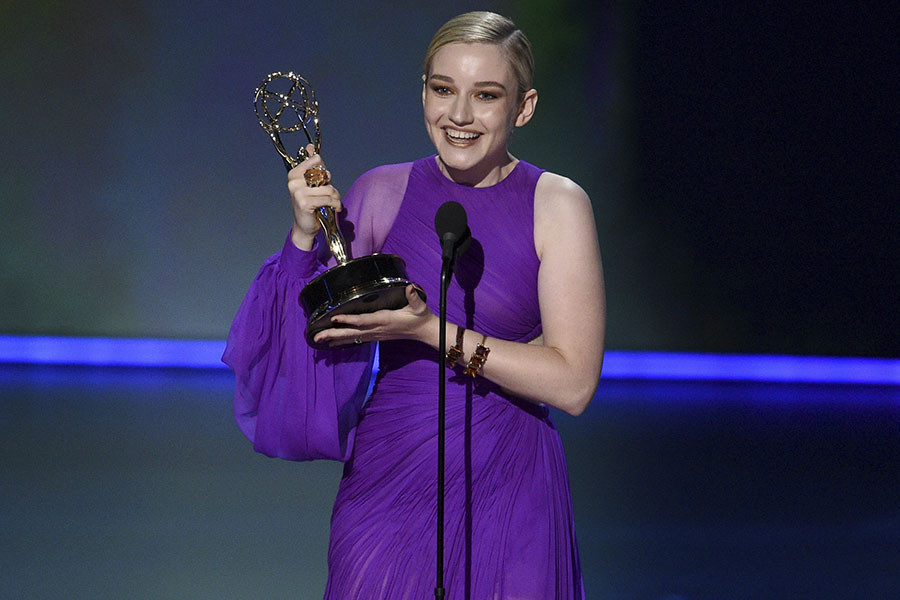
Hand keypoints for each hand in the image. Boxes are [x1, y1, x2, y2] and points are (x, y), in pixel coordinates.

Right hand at [287, 144, 341, 249]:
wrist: (305, 226)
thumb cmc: (310, 204)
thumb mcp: (312, 183)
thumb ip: (312, 166)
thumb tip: (310, 146)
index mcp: (294, 174)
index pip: (316, 160)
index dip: (324, 170)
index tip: (323, 180)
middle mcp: (294, 182)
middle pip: (324, 174)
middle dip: (331, 184)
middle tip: (329, 194)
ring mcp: (298, 193)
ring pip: (329, 188)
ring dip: (336, 196)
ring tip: (334, 202)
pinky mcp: (305, 203)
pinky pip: (328, 199)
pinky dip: (336, 204)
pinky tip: (336, 208)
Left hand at [313, 285, 435, 346]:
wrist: (424, 331)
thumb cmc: (420, 316)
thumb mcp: (419, 306)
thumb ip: (414, 296)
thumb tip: (410, 287)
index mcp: (385, 319)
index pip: (363, 320)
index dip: (349, 320)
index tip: (334, 318)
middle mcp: (377, 329)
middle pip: (352, 332)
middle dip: (333, 334)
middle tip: (317, 336)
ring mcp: (375, 334)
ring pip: (351, 337)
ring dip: (334, 338)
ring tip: (318, 339)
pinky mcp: (375, 336)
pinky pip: (356, 339)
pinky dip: (343, 340)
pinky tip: (332, 342)